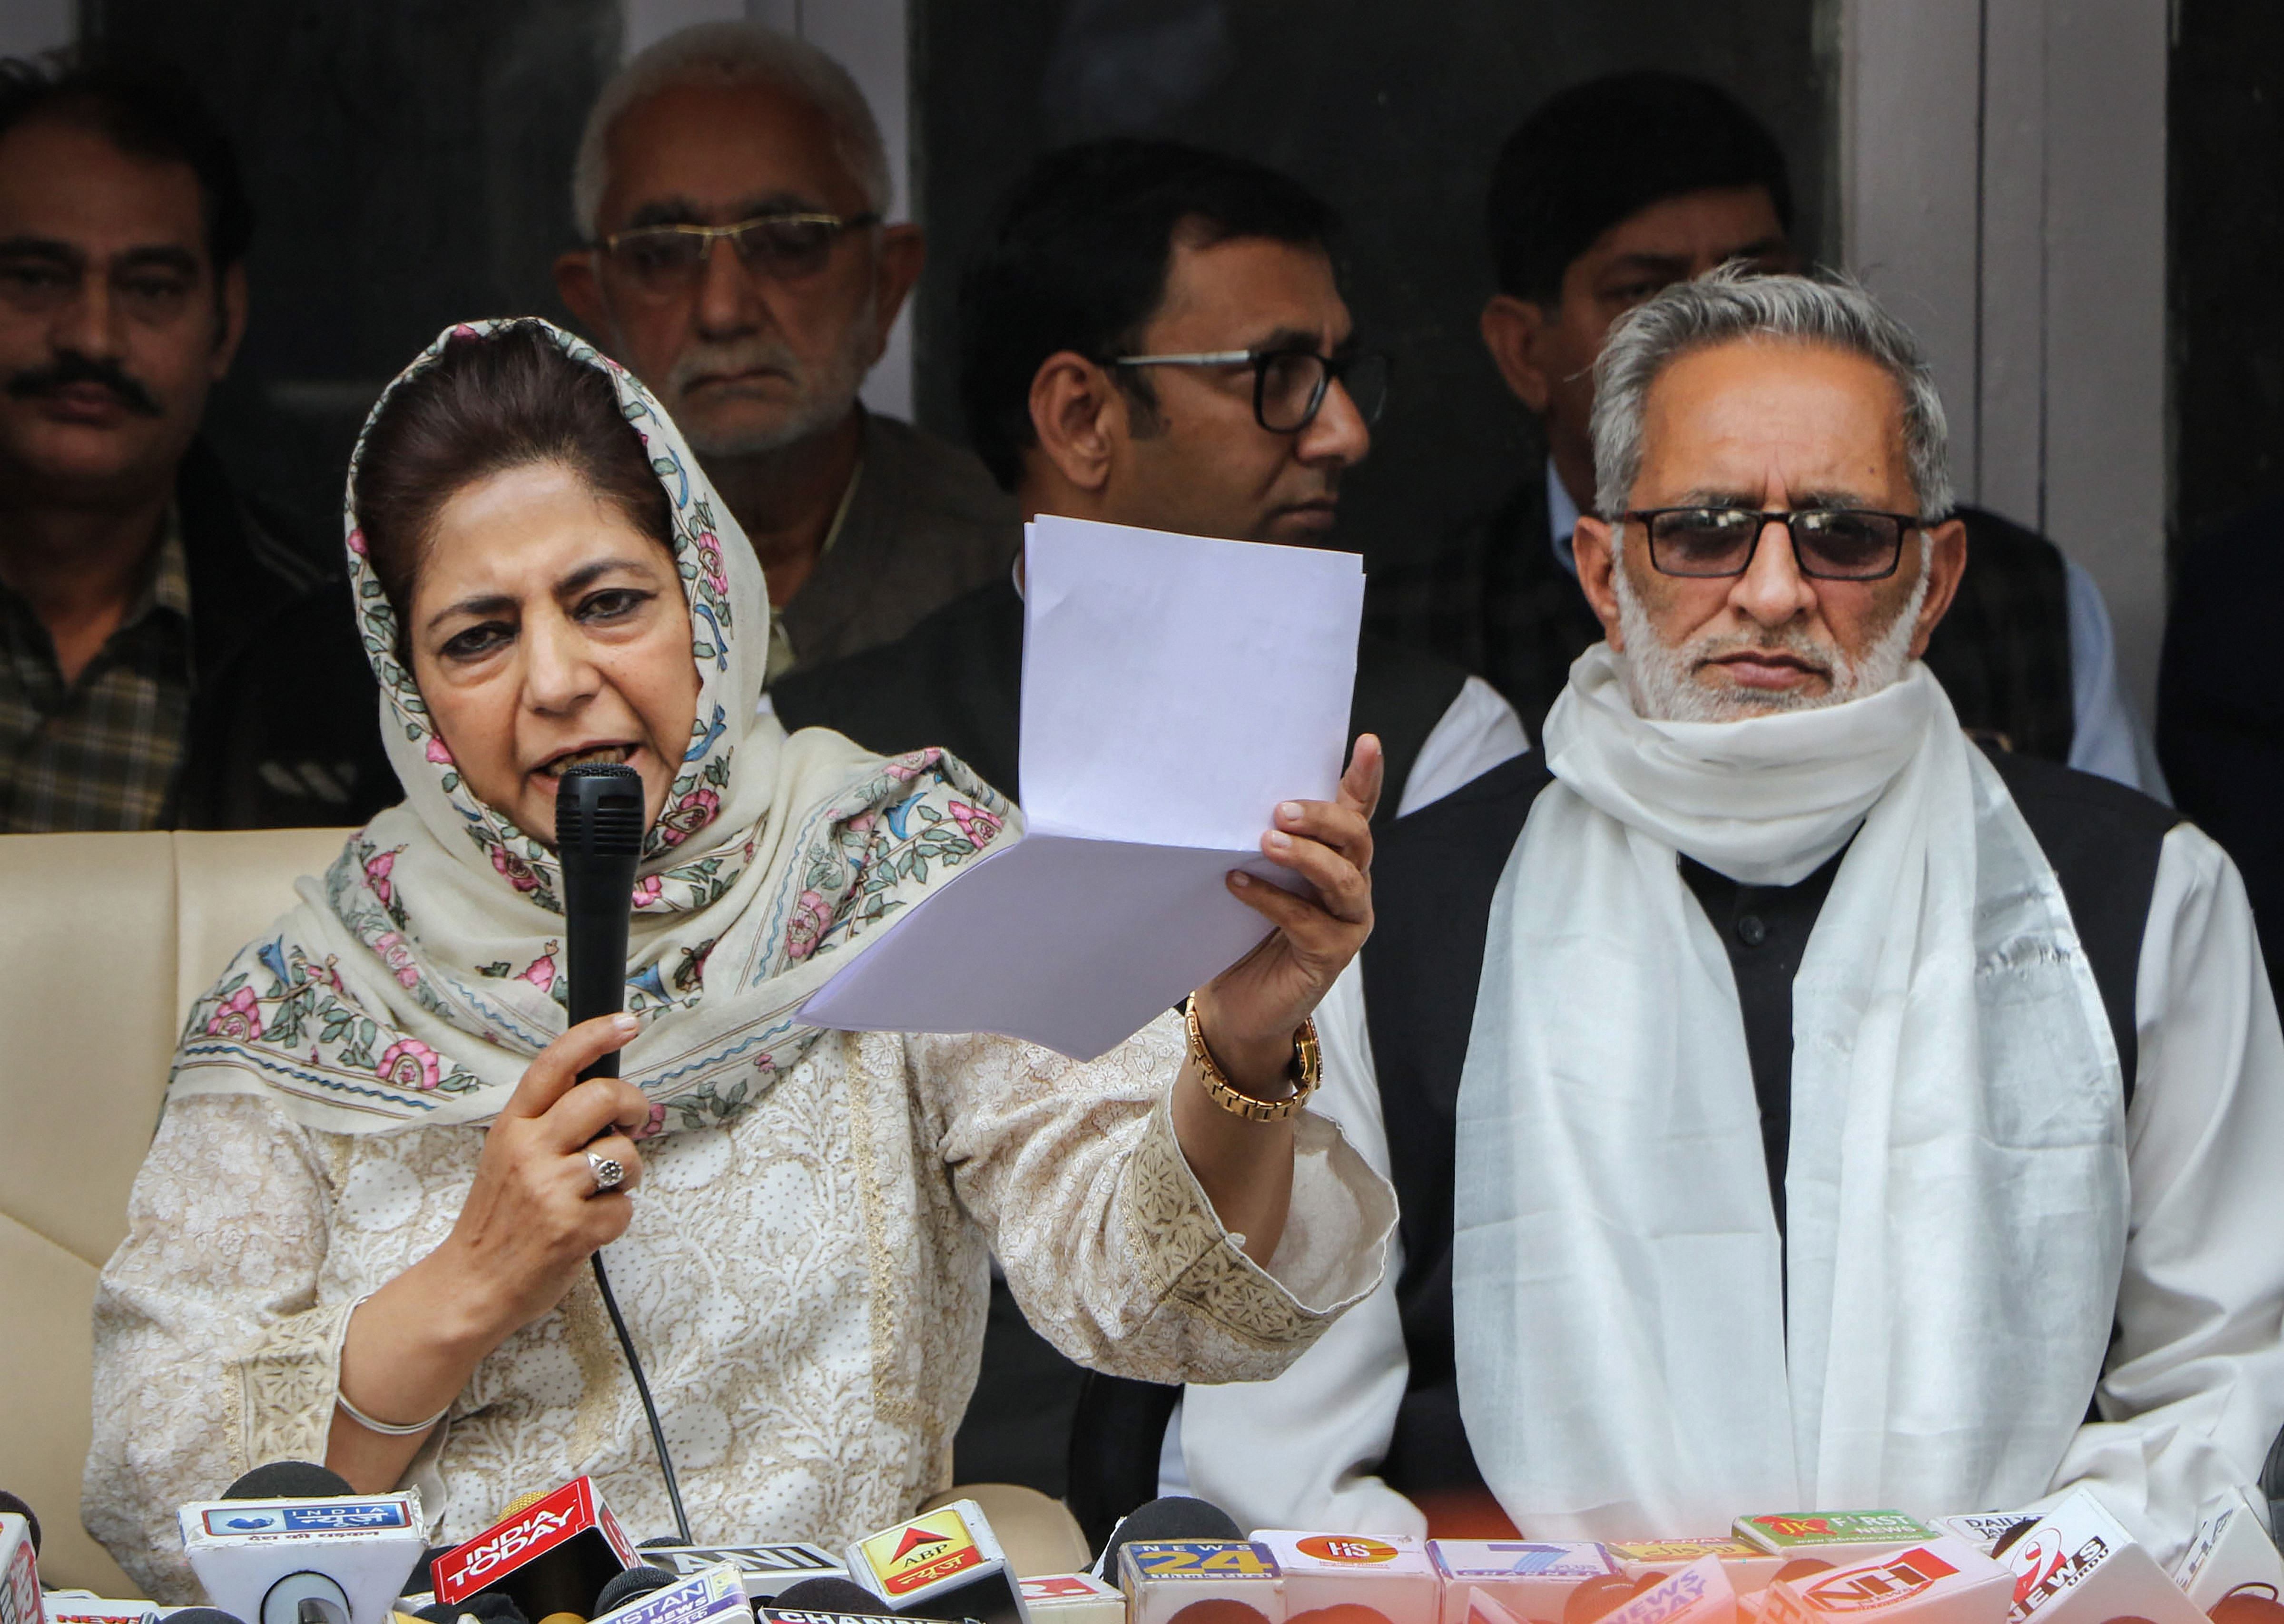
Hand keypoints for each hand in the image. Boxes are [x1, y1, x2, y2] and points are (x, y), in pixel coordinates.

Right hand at [426, 1013, 650, 1344]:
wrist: (471, 1286)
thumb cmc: (498, 1219)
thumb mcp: (508, 1155)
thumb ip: (548, 1123)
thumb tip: (606, 1096)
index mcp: (513, 1127)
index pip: (554, 1065)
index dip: (594, 1036)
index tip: (627, 1022)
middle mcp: (530, 1151)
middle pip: (604, 1097)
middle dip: (633, 1105)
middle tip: (632, 1121)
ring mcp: (552, 1190)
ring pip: (625, 1154)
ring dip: (627, 1171)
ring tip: (600, 1189)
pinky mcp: (574, 1229)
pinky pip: (624, 1206)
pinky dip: (616, 1216)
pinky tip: (589, 1226)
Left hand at [1192, 734, 1380, 1095]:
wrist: (1236, 1005)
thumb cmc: (1241, 933)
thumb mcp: (1250, 875)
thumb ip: (1257, 843)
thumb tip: (1228, 797)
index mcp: (1334, 857)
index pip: (1356, 810)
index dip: (1365, 777)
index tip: (1367, 742)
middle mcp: (1350, 885)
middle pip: (1356, 839)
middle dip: (1324, 817)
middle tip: (1282, 809)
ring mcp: (1347, 922)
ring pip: (1345, 879)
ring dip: (1307, 856)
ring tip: (1267, 841)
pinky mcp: (1331, 955)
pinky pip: (1309, 921)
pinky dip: (1272, 899)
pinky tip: (1238, 884)